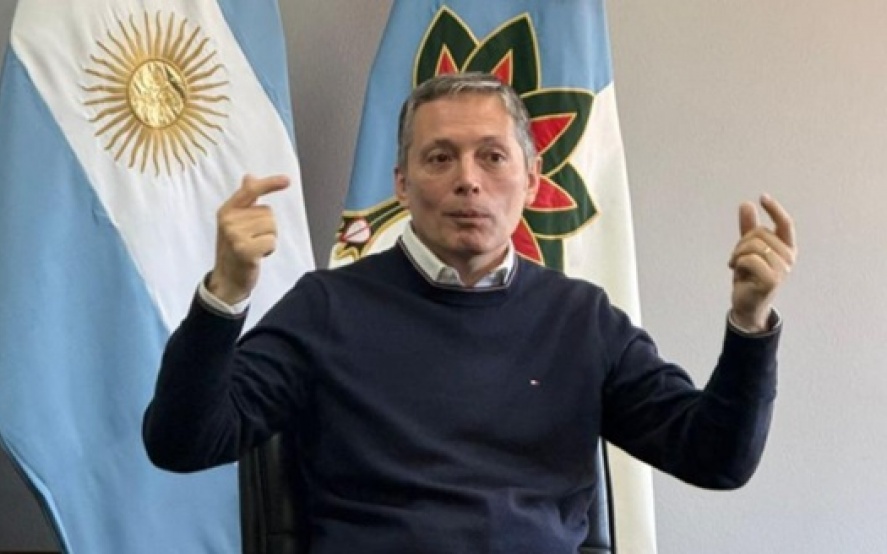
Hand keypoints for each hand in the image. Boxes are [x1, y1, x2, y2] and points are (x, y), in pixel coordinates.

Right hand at [207, 174, 289, 304]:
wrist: (227, 279)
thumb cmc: (234, 249)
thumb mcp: (235, 222)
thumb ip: (244, 200)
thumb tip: (249, 177)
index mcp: (227, 210)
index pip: (250, 190)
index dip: (269, 184)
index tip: (287, 180)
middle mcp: (228, 220)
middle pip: (268, 213)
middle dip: (267, 228)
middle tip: (253, 241)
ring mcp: (235, 235)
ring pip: (272, 227)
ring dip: (268, 239)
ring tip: (254, 248)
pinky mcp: (244, 250)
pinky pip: (271, 241)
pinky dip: (269, 250)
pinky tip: (257, 256)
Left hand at [728, 194, 796, 331]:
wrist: (746, 304)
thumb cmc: (750, 277)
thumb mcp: (747, 249)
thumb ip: (748, 228)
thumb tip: (747, 204)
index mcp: (787, 248)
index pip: (785, 224)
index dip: (775, 209)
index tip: (762, 197)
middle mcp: (789, 258)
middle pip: (760, 232)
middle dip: (742, 242)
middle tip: (738, 257)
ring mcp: (782, 270)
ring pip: (753, 245)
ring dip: (738, 254)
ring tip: (737, 265)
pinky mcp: (772, 280)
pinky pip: (749, 259)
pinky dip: (737, 264)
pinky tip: (738, 273)